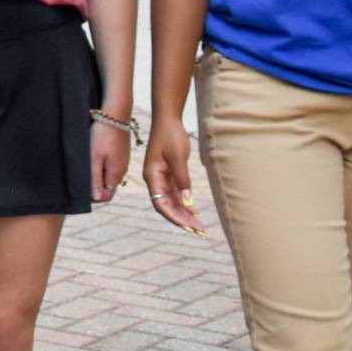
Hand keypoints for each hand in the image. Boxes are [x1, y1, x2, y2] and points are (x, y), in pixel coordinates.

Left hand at [89, 115, 130, 206]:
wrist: (115, 113)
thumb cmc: (102, 134)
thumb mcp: (94, 157)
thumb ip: (95, 178)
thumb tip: (97, 198)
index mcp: (116, 174)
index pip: (106, 196)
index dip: (93, 195)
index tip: (82, 184)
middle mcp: (122, 170)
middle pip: (107, 186)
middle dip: (94, 185)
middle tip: (82, 172)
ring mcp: (122, 161)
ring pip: (108, 175)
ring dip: (97, 173)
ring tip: (87, 162)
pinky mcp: (120, 153)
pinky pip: (110, 165)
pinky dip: (101, 164)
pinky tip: (94, 154)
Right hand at [144, 118, 202, 234]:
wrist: (169, 119)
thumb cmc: (171, 136)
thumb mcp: (178, 158)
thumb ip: (182, 180)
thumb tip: (188, 201)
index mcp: (152, 177)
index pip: (160, 204)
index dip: (174, 216)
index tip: (188, 226)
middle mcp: (155, 180)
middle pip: (167, 206)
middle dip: (182, 219)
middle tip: (198, 230)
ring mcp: (162, 178)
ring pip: (172, 201)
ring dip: (185, 213)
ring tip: (199, 225)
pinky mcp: (169, 174)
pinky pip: (177, 193)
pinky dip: (185, 203)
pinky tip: (195, 211)